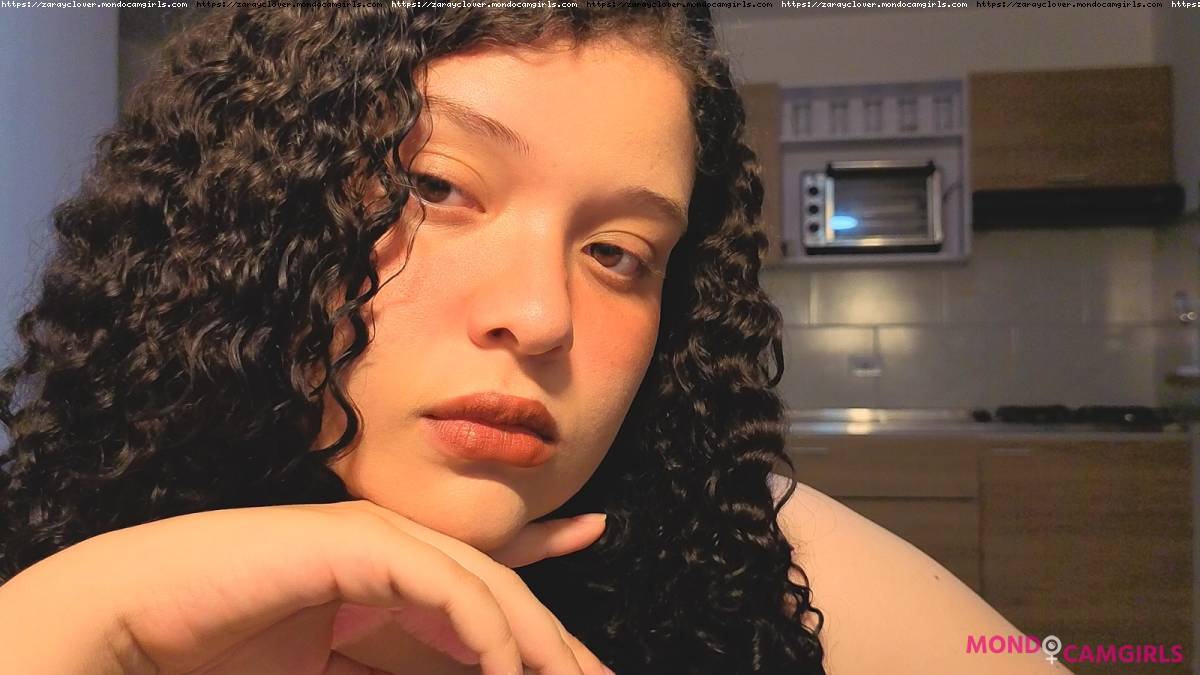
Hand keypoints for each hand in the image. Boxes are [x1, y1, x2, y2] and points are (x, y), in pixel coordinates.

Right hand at [3, 499, 611, 674]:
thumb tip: (474, 670)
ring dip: (537, 643)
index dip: (540, 586)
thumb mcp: (326, 672)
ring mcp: (373, 538)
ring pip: (483, 588)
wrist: (129, 627)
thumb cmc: (213, 658)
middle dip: (554, 641)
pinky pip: (445, 589)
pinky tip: (514, 669)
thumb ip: (392, 666)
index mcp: (378, 583)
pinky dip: (487, 632)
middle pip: (494, 593)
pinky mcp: (357, 542)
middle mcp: (386, 551)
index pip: (476, 589)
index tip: (589, 597)